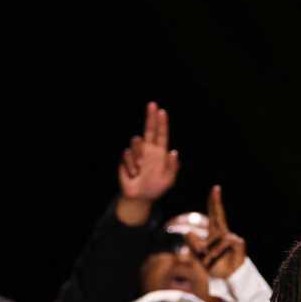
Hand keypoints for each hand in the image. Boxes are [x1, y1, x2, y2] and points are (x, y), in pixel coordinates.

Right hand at [115, 101, 179, 224]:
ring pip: (136, 142)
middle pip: (149, 130)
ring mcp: (137, 153)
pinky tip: (134, 173)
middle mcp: (149, 150)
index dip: (162, 123)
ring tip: (140, 169)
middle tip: (152, 104)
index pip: (162, 135)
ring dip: (139, 155)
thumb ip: (172, 167)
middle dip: (150, 117)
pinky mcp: (127, 158)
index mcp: (160, 153)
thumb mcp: (168, 180)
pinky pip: (128, 155)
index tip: (161, 112)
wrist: (139, 197)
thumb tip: (173, 151)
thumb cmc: (156, 188)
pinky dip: (131, 165)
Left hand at [197, 185, 246, 278]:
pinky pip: (225, 242)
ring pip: (218, 238)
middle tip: (215, 189)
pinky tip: (215, 257)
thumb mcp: (200, 255)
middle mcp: (224, 233)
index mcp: (216, 233)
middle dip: (216, 202)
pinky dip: (217, 251)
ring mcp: (232, 238)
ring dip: (210, 250)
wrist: (226, 278)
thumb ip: (193, 244)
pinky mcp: (238, 243)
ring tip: (208, 259)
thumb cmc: (215, 266)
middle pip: (219, 215)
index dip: (214, 203)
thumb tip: (187, 232)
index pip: (214, 215)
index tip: (215, 189)